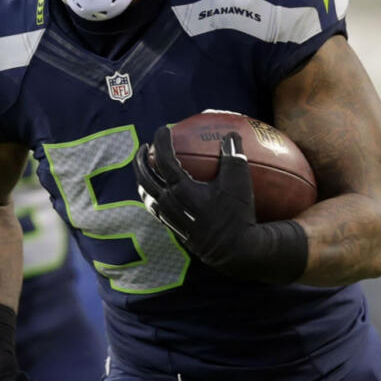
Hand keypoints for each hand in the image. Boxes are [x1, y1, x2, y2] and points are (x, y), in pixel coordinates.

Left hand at [133, 126, 307, 282]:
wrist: (234, 250)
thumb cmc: (237, 215)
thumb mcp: (239, 183)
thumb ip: (234, 156)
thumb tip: (232, 134)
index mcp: (181, 189)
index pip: (163, 159)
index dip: (161, 141)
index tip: (164, 129)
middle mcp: (170, 202)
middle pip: (145, 177)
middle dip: (140, 159)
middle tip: (144, 148)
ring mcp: (169, 217)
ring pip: (146, 194)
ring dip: (143, 178)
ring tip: (146, 169)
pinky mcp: (173, 228)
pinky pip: (154, 208)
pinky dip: (152, 195)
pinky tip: (159, 192)